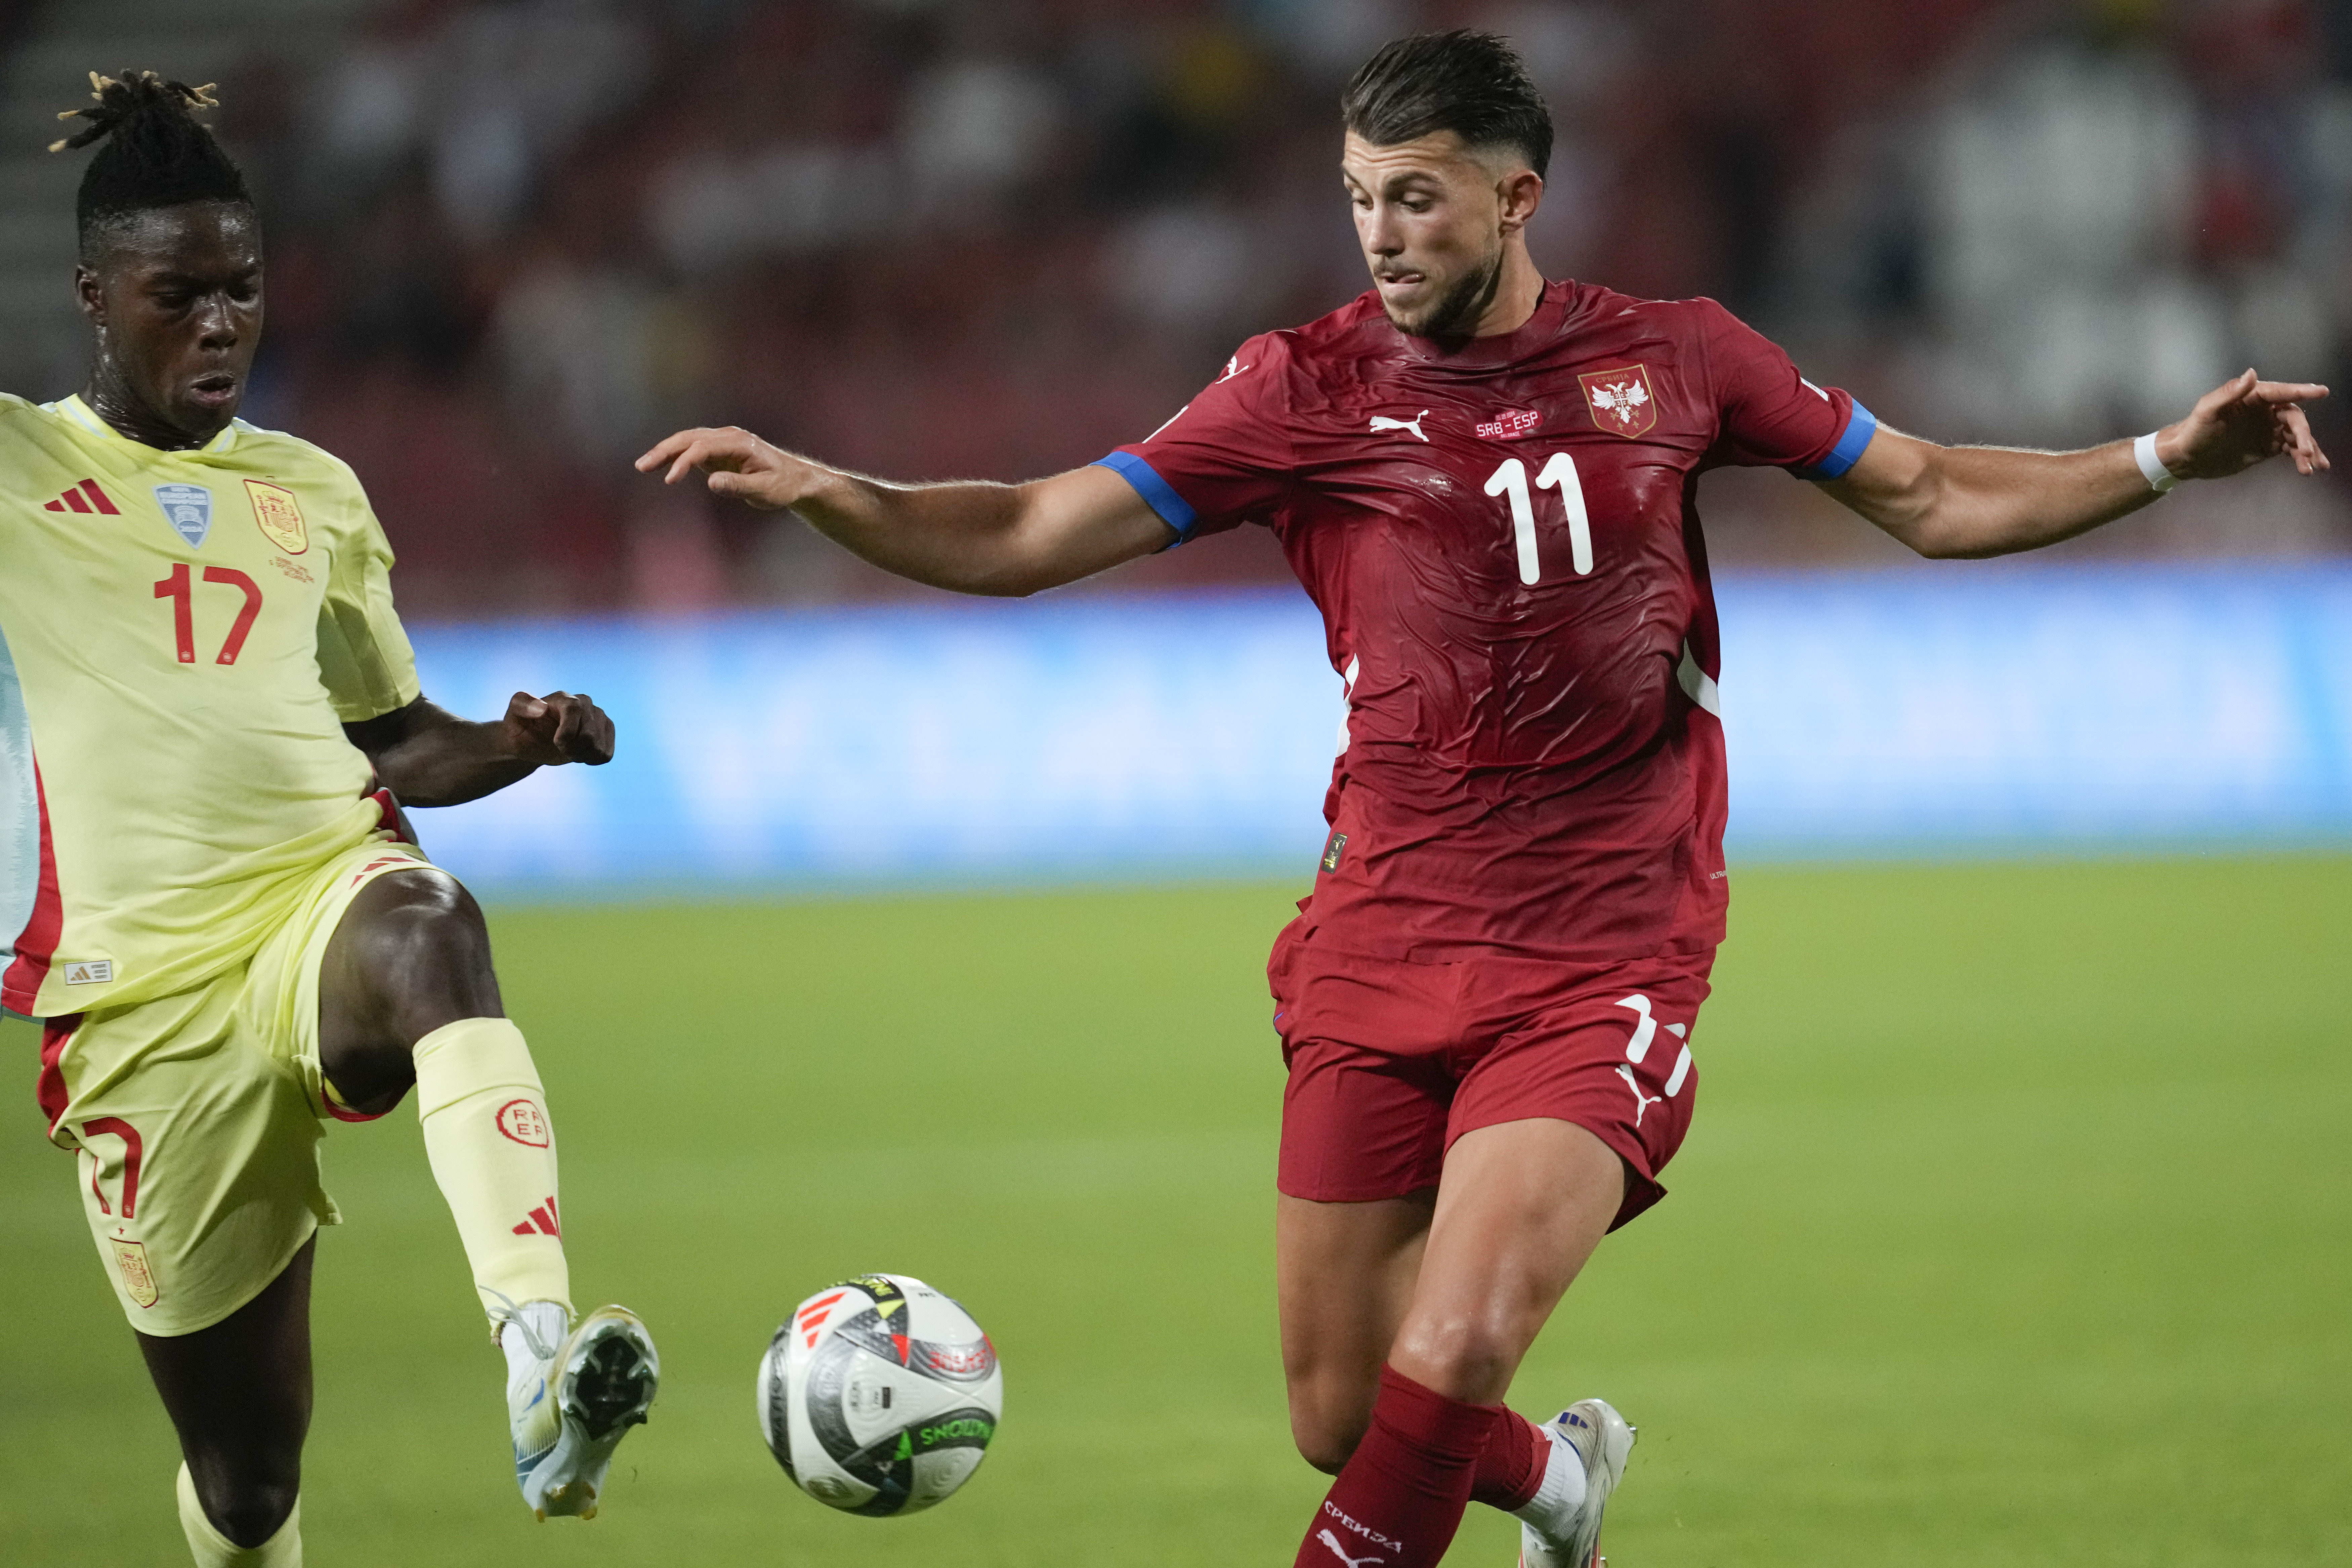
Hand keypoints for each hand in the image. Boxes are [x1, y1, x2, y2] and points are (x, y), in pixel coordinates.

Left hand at [502, 690, 613, 766]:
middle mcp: (585, 703)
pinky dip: (592, 760)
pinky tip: (581, 753)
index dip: (567, 732)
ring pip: (598, 746)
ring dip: (580, 756)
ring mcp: (599, 717)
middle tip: (559, 747)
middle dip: (571, 749)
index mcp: (563, 698)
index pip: (575, 710)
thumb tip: (541, 707)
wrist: (532, 742)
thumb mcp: (513, 718)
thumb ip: (521, 706)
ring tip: (569, 749)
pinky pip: (606, 754)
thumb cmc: (521, 729)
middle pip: (589, 734)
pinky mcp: (607, 730)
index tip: (556, 743)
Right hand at [635, 425, 832, 510]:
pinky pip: (692, 450)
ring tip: (642, 466)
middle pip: (689, 438)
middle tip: (642, 466)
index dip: (684, 462)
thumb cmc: (782, 486)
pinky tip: (660, 467)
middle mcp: (728, 437)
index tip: (670, 480)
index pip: (703, 447)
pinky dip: (675, 456)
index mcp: (740, 443)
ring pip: (687, 441)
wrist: (795, 480)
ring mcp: (722, 442)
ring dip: (665, 451)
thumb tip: (712, 482)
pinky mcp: (718, 452)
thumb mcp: (764, 491)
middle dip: (664, 450)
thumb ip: (738, 486)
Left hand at [2157, 370, 2331, 479]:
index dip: (2301, 391)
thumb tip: (2251, 373)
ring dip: (2308, 448)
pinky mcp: (2268, 446)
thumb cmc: (2195, 430)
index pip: (2281, 392)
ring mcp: (2268, 429)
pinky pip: (2290, 450)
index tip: (2321, 392)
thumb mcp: (2208, 410)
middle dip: (2303, 433)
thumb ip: (2230, 392)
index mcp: (2253, 397)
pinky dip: (2301, 458)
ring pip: (2296, 435)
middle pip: (2293, 418)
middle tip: (2306, 450)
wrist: (2188, 457)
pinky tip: (2308, 469)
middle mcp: (2265, 411)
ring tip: (2315, 465)